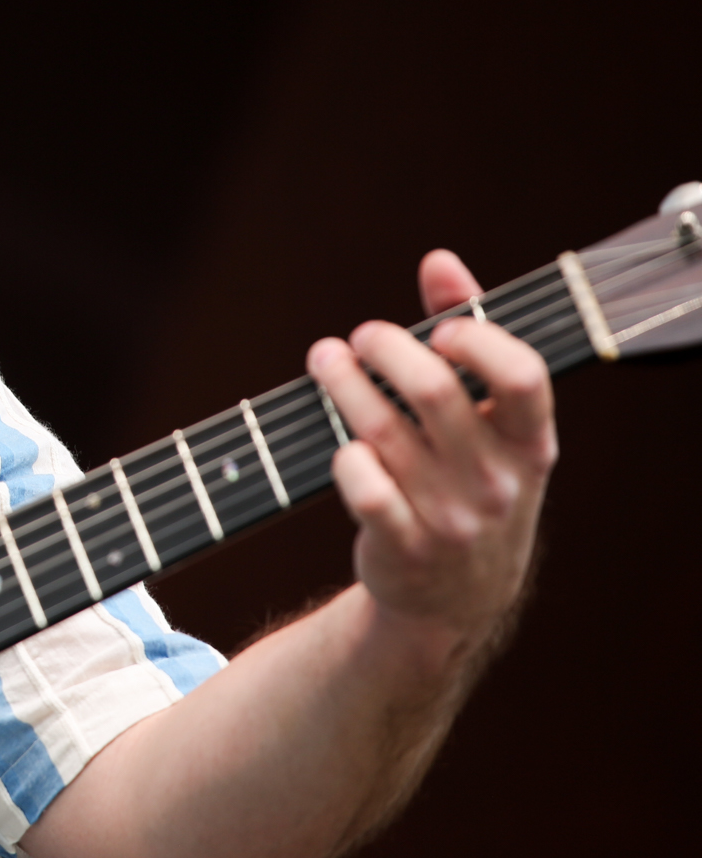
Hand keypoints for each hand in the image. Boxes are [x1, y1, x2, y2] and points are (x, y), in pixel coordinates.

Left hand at [306, 249, 557, 654]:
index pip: (520, 375)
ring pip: (382, 431)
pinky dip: (342, 455)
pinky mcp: (402, 546)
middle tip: (360, 336)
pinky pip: (361, 486)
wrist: (456, 597)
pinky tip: (337, 440)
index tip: (437, 330)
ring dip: (343, 384)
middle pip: (433, 391)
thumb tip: (439, 261)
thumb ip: (470, 334)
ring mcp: (450, 518)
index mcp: (530, 443)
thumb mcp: (490, 422)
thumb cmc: (469, 479)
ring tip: (325, 360)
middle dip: (384, 348)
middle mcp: (496, 481)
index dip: (474, 338)